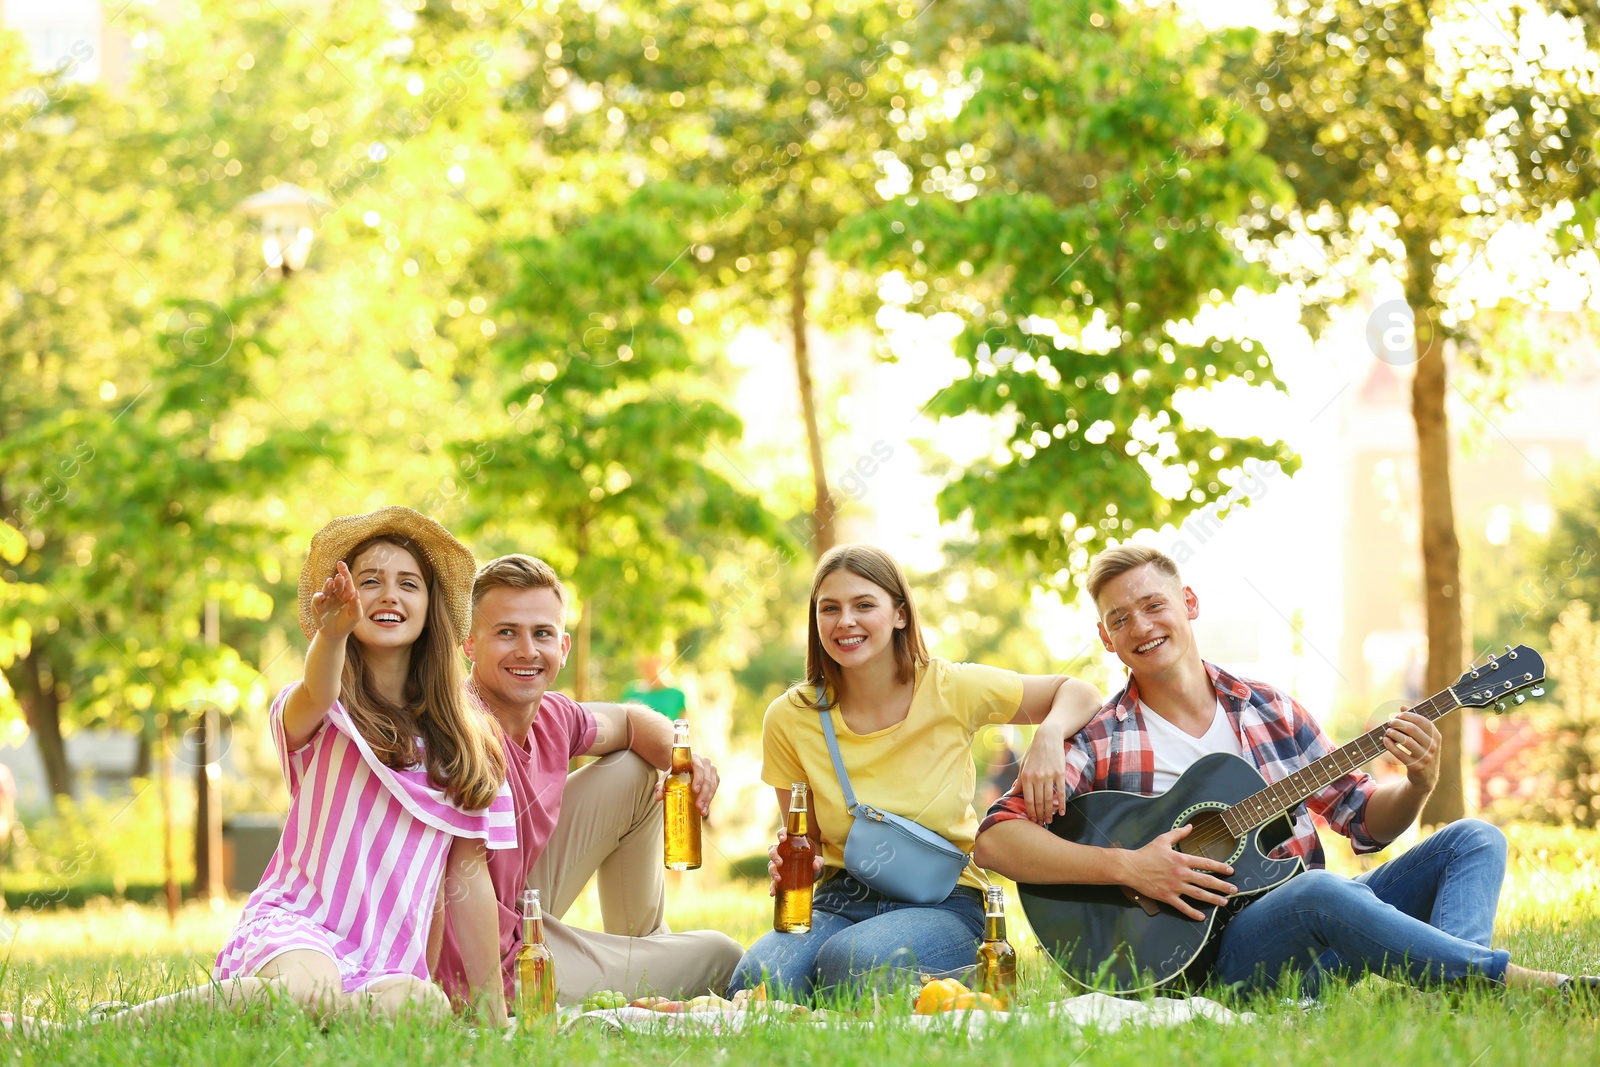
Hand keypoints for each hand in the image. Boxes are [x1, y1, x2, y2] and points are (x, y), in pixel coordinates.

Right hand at [310, 561, 362, 637]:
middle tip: (339, 577)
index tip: (341, 564)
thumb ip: (356, 605)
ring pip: (327, 589)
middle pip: (337, 584)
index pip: (347, 581)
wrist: (336, 635)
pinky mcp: (318, 606)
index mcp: (347, 593)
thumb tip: (356, 593)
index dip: (344, 572)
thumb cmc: (348, 623)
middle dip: (338, 579)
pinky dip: (318, 596)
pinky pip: (317, 599)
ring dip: (328, 585)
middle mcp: (336, 594)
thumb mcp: (355, 616)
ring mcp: (326, 599)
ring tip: (330, 581)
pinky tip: (322, 596)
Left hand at [653, 753, 718, 815]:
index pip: (698, 767)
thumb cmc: (675, 771)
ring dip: (707, 799)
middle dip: (703, 794)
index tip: (694, 791)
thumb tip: (658, 797)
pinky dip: (709, 800)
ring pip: (712, 785)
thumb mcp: (667, 776)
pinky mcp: (715, 778)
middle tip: (698, 806)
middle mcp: (705, 763)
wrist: (683, 767)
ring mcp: (712, 770)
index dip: (698, 779)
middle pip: (707, 779)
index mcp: (694, 759)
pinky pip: (714, 789)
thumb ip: (662, 785)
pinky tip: (705, 809)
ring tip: (702, 811)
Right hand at [766, 828, 823, 897]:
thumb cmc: (812, 862)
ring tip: (778, 879)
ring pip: (771, 865)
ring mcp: (779, 865)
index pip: (782, 834)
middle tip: (780, 863)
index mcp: (790, 844)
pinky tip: (773, 892)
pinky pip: (772, 881)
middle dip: (774, 856)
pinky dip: (772, 887)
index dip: (781, 834)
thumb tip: (815, 865)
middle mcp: (782, 853)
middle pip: (773, 850)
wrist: (812, 874)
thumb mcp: (818, 861)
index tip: (782, 839)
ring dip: (773, 871)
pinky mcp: (779, 877)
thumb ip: (819, 861)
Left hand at [1016, 724, 1068, 823]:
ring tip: (1049, 820)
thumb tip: (1011, 794)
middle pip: (1039, 802)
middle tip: (1041, 823)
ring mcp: (1049, 776)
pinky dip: (1062, 804)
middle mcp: (1037, 778)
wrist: (1048, 738)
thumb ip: (1019, 781)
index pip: (1028, 799)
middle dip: (1039, 815)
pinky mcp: (1060, 774)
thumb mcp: (1023, 766)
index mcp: (1026, 777)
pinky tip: (1062, 812)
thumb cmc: (1033, 752)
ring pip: (1049, 799)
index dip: (1030, 812)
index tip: (1032, 820)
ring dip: (1049, 812)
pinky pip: (1061, 792)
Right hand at [1120, 824, 1236, 921]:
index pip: (1206, 863)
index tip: (1230, 871)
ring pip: (1199, 895)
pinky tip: (1202, 917)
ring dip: (1213, 899)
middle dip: (1222, 886)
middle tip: (1234, 890)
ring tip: (1224, 902)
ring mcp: (1175, 886)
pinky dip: (1193, 913)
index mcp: (1181, 859)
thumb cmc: (1146, 853)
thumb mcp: (1163, 839)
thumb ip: (1179, 833)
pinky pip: (1183, 907)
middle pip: (1206, 881)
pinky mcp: (1167, 896)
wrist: (1131, 867)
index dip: (1220, 867)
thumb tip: (1190, 826)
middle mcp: (1181, 874)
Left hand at [1383, 709, 1440, 790]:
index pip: (1422, 720)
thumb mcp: (1423, 738)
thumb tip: (1402, 707)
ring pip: (1406, 741)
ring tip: (1388, 731)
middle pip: (1412, 729)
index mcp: (1436, 736)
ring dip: (1393, 733)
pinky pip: (1400, 753)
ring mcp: (1425, 757)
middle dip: (1398, 723)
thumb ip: (1415, 722)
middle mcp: (1433, 746)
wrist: (1425, 777)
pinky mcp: (1416, 767)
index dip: (1408, 715)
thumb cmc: (1422, 752)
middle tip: (1390, 722)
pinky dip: (1390, 746)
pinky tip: (1385, 741)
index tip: (1398, 715)